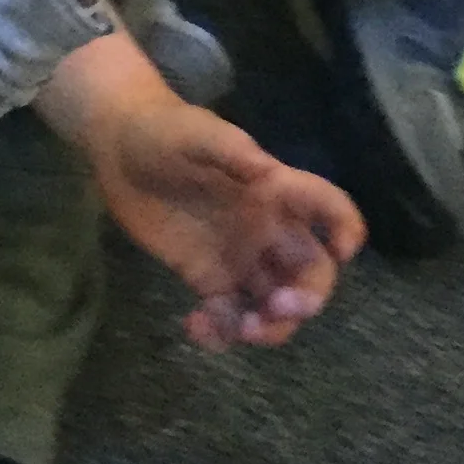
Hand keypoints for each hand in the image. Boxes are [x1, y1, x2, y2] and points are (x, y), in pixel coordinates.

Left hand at [44, 34, 363, 345]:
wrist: (119, 147)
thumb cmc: (165, 130)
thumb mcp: (197, 133)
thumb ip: (231, 150)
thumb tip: (266, 170)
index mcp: (276, 190)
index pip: (327, 207)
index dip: (345, 228)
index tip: (342, 253)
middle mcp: (267, 228)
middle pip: (310, 272)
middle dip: (305, 300)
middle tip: (274, 310)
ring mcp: (239, 257)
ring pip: (275, 304)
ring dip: (269, 327)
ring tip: (236, 329)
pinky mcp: (207, 278)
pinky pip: (230, 315)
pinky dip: (223, 332)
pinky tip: (196, 326)